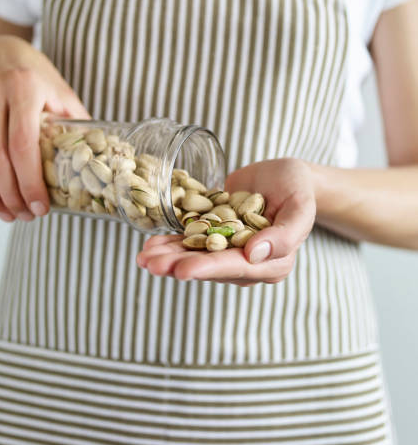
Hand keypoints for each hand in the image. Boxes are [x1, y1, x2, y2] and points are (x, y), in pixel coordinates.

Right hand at [0, 35, 89, 221]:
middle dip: (11, 196)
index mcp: (24, 87)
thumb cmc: (35, 76)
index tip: (41, 207)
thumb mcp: (60, 93)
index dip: (30, 183)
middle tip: (27, 216)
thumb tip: (95, 166)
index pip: (23, 145)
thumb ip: (74, 126)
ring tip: (8, 215)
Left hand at [137, 158, 315, 285]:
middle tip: (152, 264)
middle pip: (210, 266)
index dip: (208, 268)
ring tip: (143, 257)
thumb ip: (285, 235)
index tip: (182, 270)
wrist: (286, 175)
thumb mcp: (300, 206)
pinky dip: (170, 244)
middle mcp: (249, 262)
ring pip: (196, 256)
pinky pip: (191, 242)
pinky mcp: (216, 234)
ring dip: (169, 258)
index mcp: (273, 262)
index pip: (237, 267)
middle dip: (179, 265)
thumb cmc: (298, 188)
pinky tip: (150, 246)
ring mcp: (230, 249)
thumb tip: (254, 255)